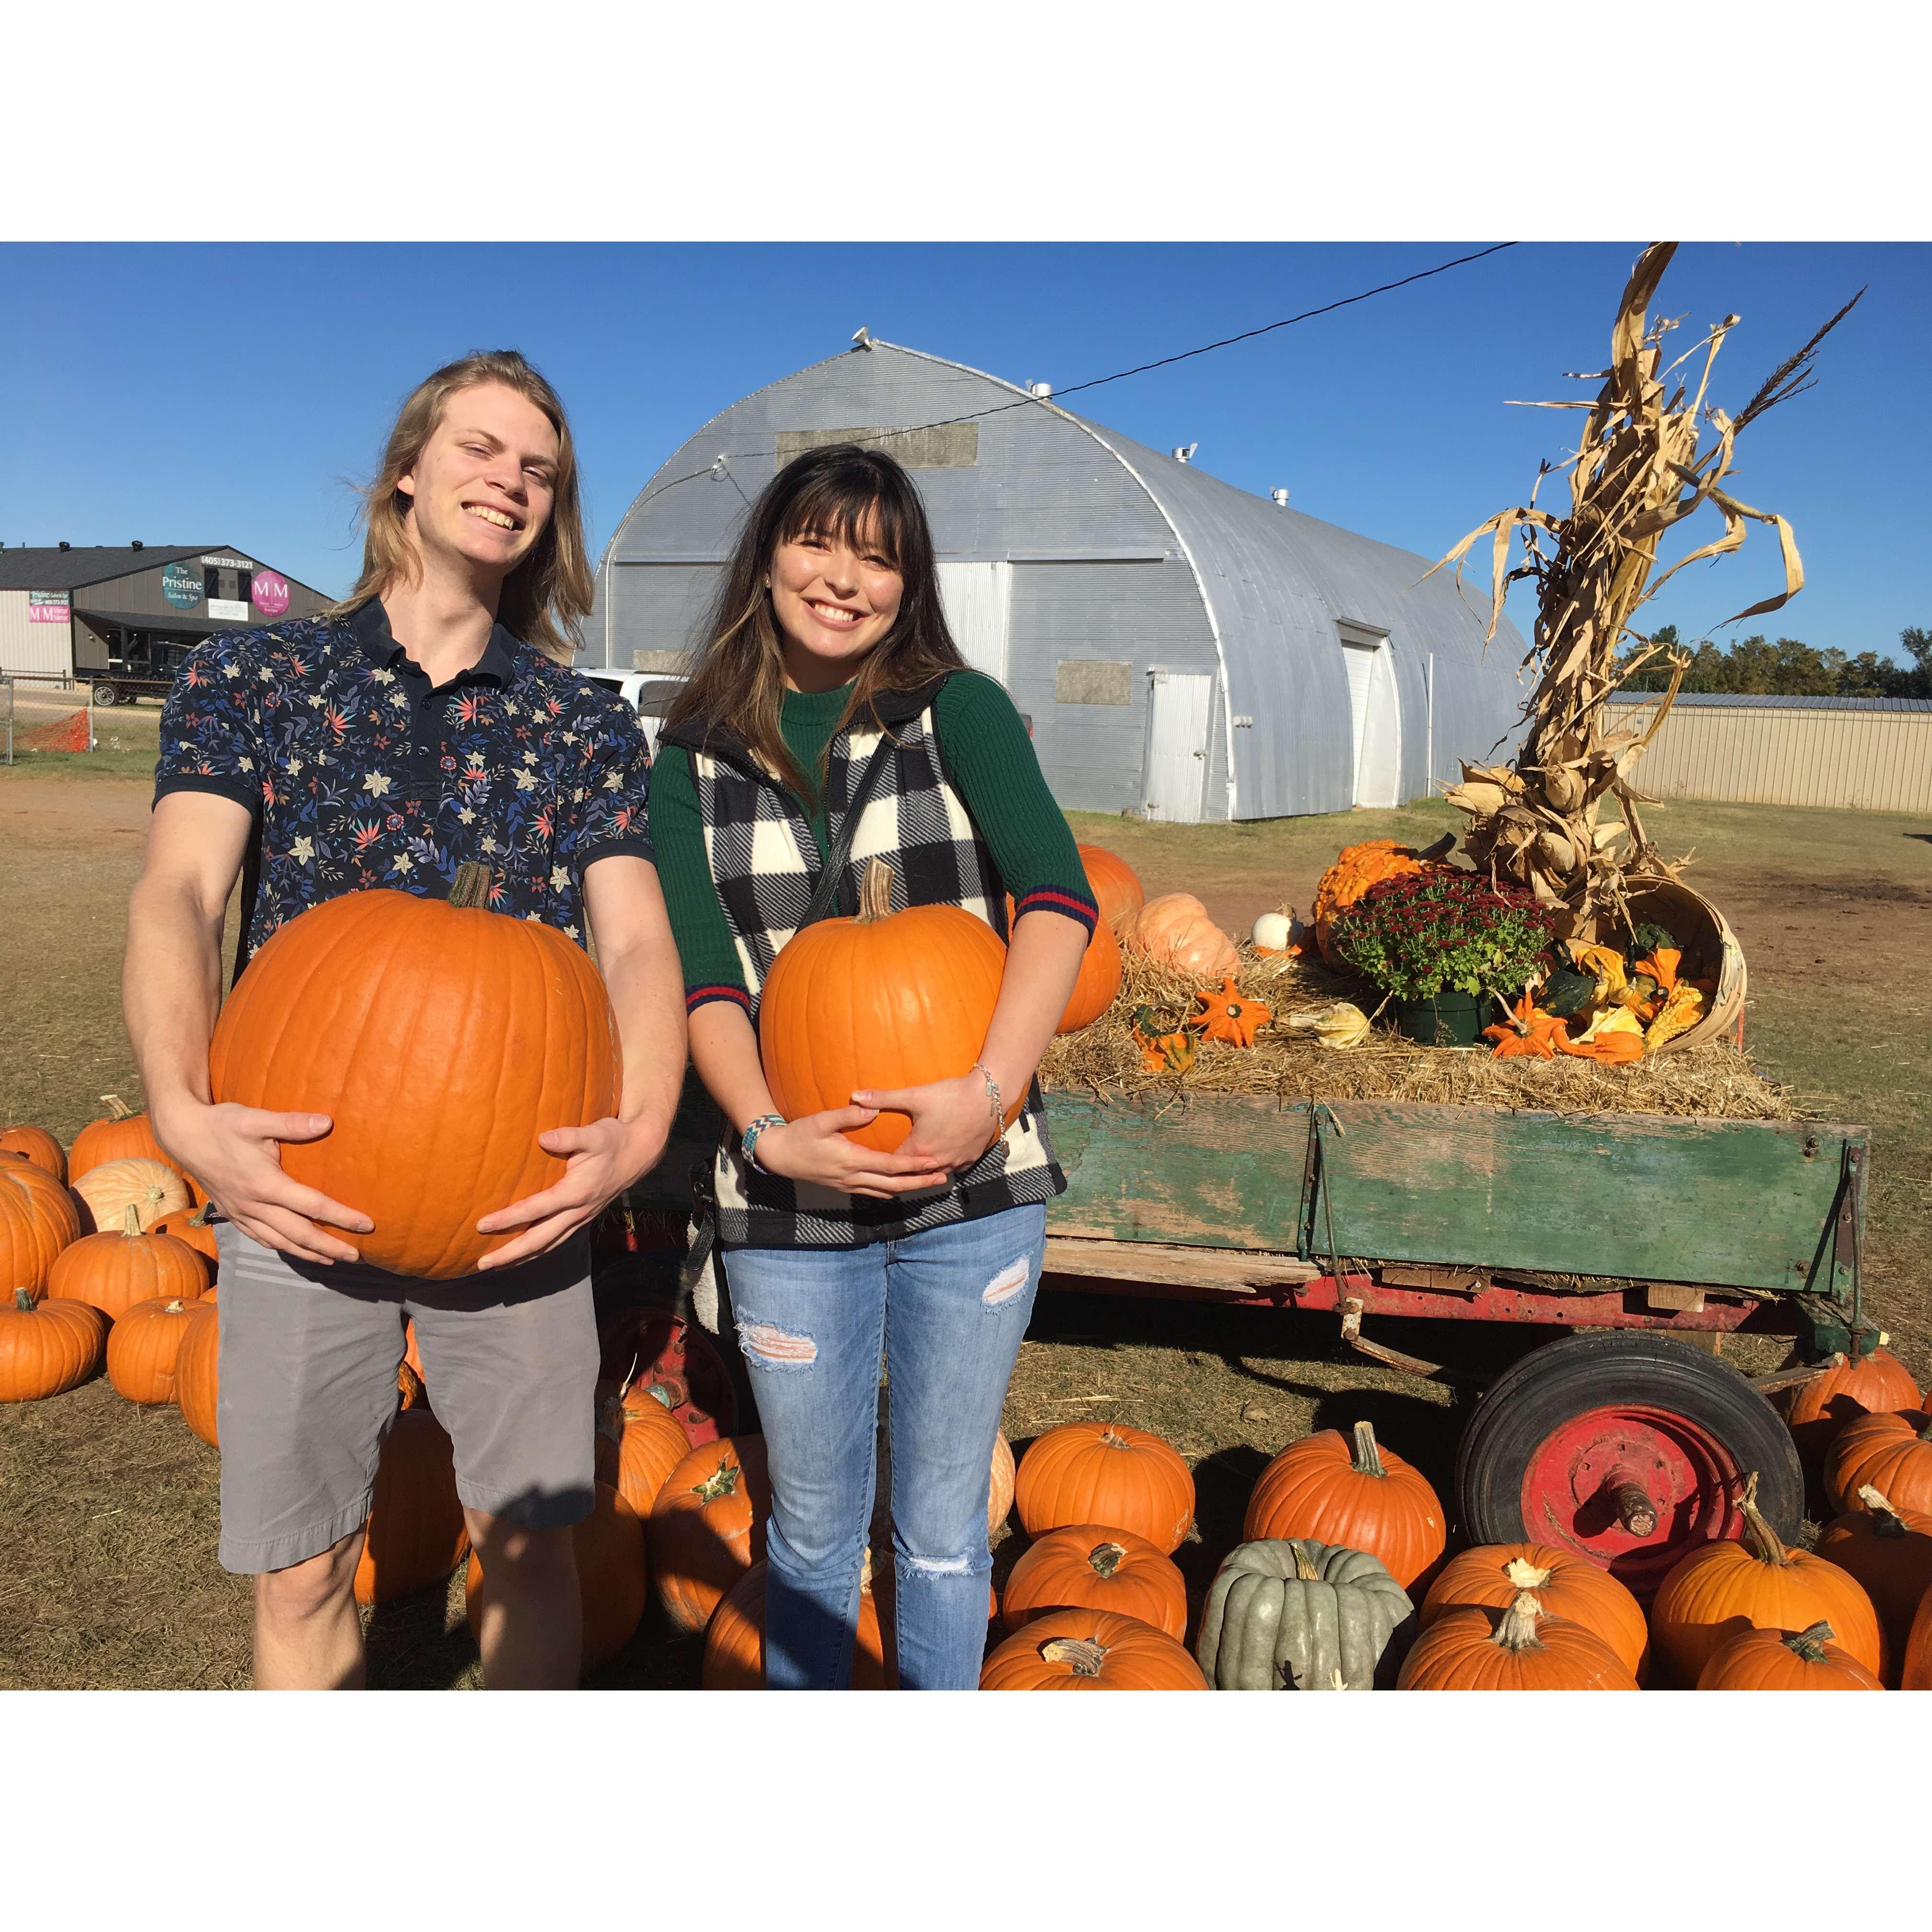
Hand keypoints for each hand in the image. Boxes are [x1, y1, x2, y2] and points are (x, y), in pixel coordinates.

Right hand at [152, 1098, 373, 1265]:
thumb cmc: (222, 1125)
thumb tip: (327, 1122)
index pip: (312, 1206)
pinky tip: (294, 1250)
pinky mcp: (233, 1214)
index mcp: (265, 1184)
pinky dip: (281, 1247)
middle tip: (357, 1256)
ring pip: (279, 1242)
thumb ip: (292, 1123)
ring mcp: (241, 1213)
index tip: (367, 1225)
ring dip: (307, 1253)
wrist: (183, 1136)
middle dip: (330, 1247)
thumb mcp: (257, 1119)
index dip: (342, 1217)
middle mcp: (254, 1205)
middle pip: (299, 1234)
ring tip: (332, 1260)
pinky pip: (260, 1238)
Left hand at [473, 1116, 666, 1271]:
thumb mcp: (594, 1134)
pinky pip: (558, 1240)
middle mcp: (578, 1211)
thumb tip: (543, 1137)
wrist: (640, 1152)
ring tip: (498, 1265)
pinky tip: (526, 1253)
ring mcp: (582, 1218)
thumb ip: (569, 1136)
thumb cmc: (614, 1140)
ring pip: (549, 1245)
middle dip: (510, 1254)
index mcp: (577, 1193)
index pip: (535, 1210)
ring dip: (522, 1257)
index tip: (481, 1225)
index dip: (507, 1219)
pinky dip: (539, 1250)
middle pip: (539, 1240)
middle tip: (482, 1264)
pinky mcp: (584, 1218)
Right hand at [751, 1107, 952, 1198]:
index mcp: (851, 1160)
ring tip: (928, 1183)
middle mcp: (853, 1178)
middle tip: (942, 1178)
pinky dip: (891, 1191)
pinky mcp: (845, 1187)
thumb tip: (871, 1108)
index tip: (934, 1162)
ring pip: (885, 1193)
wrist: (778, 1156)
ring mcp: (848, 1186)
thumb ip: (847, 1114)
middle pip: (893, 1185)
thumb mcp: (821, 1120)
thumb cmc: (799, 1135)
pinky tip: (901, 1186)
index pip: (890, 1166)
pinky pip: (874, 1193)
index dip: (914, 1165)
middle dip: (919, 1183)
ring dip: (908, 1189)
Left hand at [848, 1074, 1002, 1175]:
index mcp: (919, 1150)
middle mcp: (937, 1162)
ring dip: (924, 1172)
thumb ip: (882, 1098)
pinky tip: (941, 1160)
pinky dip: (945, 1166)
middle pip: (914, 1176)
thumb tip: (854, 1096)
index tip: (870, 1167)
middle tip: (888, 1175)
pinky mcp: (971, 1158)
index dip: (882, 1166)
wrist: (988, 1096)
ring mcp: (956, 1162)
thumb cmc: (950, 1095)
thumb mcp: (914, 1095)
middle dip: (902, 1174)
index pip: (894, 1166)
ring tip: (913, 1171)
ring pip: (935, 1174)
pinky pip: (954, 1169)